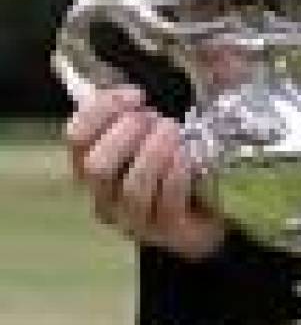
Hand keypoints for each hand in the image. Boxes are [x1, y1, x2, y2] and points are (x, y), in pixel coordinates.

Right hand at [64, 85, 225, 259]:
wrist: (200, 213)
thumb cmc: (165, 164)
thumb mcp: (145, 134)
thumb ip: (131, 114)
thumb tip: (132, 95)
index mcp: (90, 165)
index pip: (76, 137)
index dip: (103, 110)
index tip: (136, 96)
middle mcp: (104, 194)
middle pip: (96, 167)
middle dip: (127, 134)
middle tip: (154, 119)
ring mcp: (132, 217)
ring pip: (131, 188)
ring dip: (154, 153)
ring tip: (173, 133)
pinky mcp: (165, 229)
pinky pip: (165, 205)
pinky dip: (176, 175)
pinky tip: (186, 157)